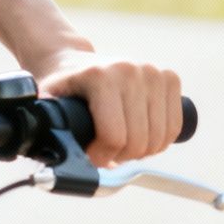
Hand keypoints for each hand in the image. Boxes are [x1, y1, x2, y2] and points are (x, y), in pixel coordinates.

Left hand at [30, 46, 182, 168]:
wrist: (73, 60)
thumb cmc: (61, 88)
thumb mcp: (49, 106)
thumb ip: (49, 130)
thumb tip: (56, 163)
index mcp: (100, 77)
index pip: (114, 136)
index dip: (101, 157)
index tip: (91, 156)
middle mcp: (130, 70)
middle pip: (139, 141)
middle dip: (121, 156)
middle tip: (106, 152)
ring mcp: (153, 72)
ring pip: (159, 138)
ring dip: (141, 152)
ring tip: (121, 144)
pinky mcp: (169, 78)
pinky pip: (174, 127)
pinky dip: (160, 141)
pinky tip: (140, 135)